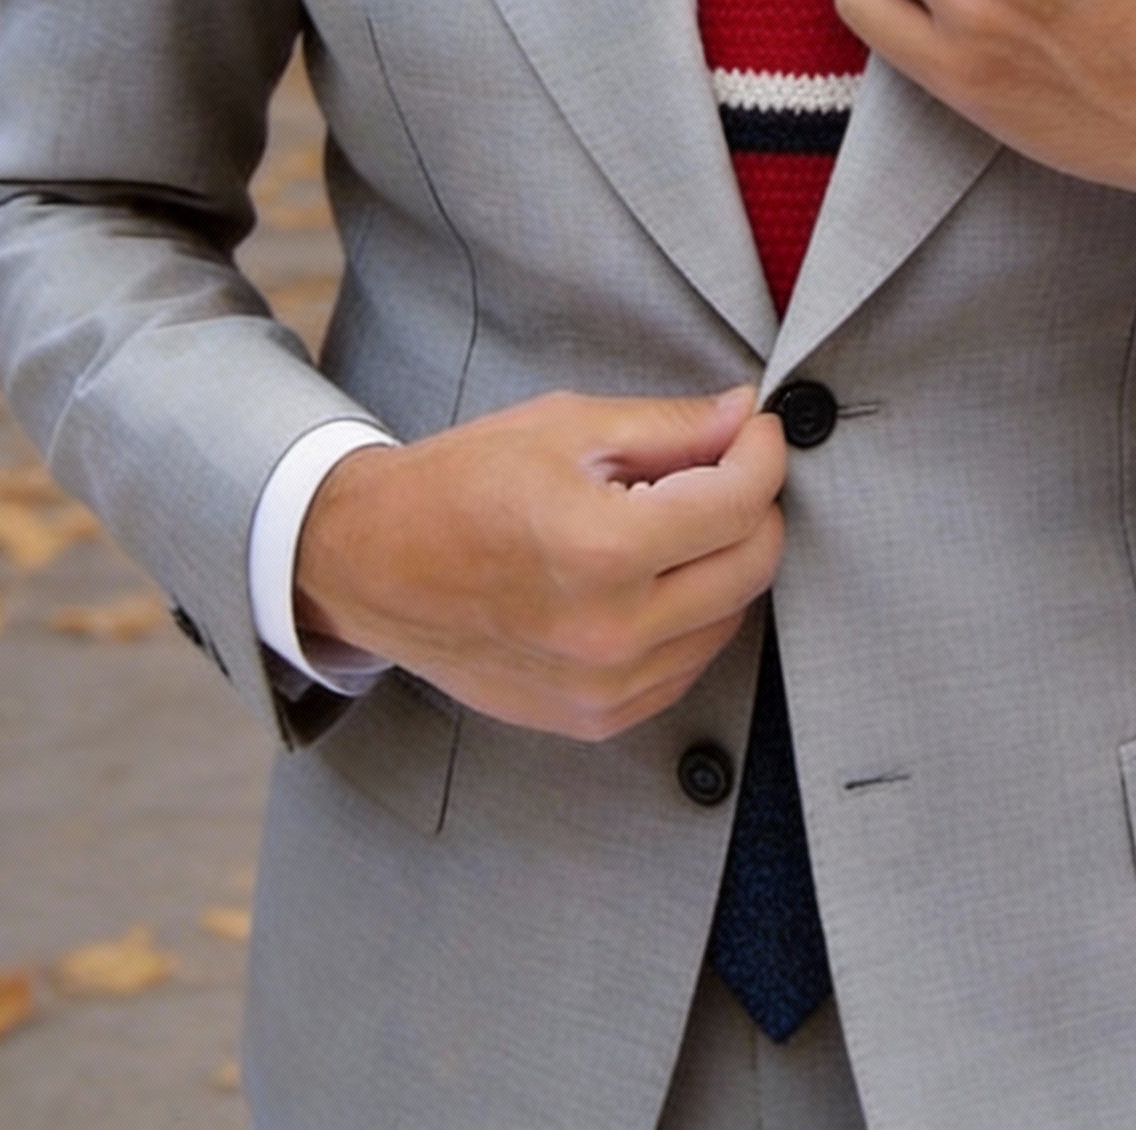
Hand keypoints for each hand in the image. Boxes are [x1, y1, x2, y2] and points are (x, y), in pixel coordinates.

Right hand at [295, 387, 786, 740]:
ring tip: (674, 520)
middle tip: (724, 466)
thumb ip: (670, 426)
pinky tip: (651, 575)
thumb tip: (745, 416)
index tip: (756, 431)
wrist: (373, 564)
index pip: (739, 503)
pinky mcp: (595, 717)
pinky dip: (692, 615)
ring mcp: (604, 688)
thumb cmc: (459, 485)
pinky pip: (687, 664)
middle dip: (754, 505)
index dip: (762, 453)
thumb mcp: (566, 427)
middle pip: (751, 566)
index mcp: (601, 549)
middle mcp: (610, 632)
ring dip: (724, 562)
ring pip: (729, 618)